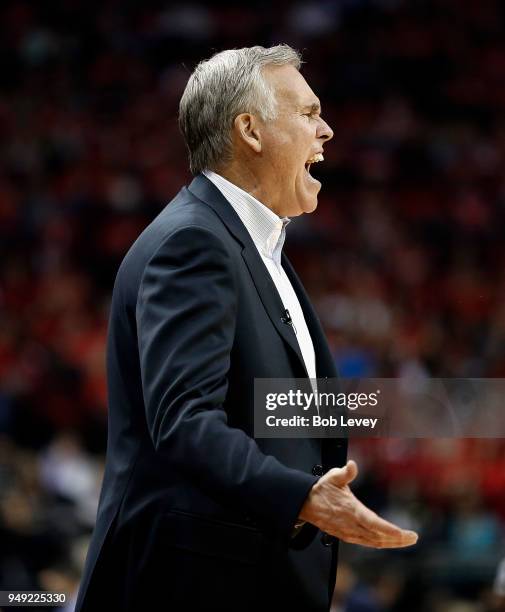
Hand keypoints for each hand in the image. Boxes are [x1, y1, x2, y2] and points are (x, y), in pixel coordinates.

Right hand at [299, 460, 417, 547]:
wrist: (306, 504)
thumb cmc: (322, 489)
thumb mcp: (333, 477)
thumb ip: (345, 472)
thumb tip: (353, 464)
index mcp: (350, 510)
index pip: (372, 522)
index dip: (387, 529)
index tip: (401, 533)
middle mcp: (350, 524)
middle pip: (377, 536)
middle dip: (396, 539)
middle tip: (413, 538)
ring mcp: (348, 532)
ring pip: (373, 542)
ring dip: (391, 543)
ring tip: (406, 540)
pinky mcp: (346, 536)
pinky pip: (367, 542)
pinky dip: (380, 543)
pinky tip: (389, 542)